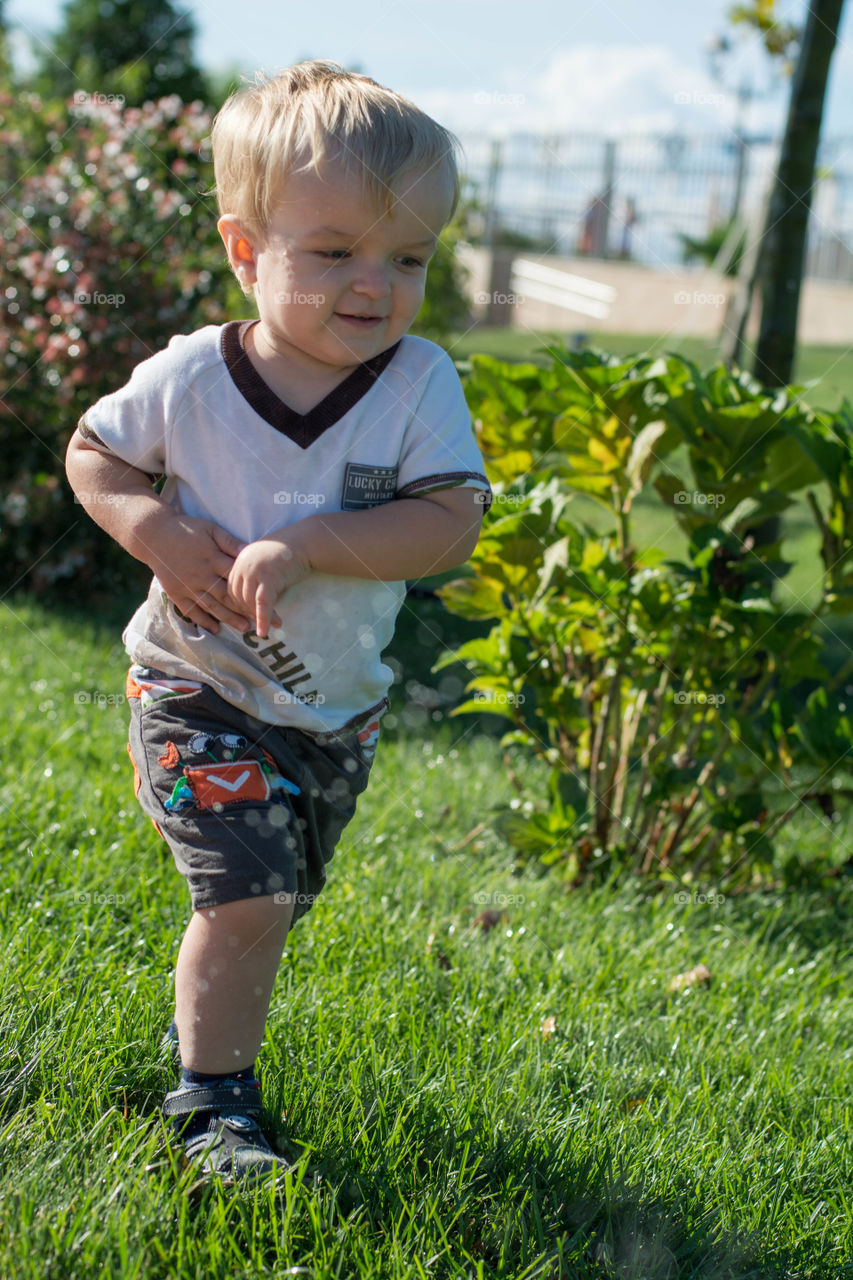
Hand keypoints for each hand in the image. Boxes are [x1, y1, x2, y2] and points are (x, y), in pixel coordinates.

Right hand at [144, 514, 280, 634]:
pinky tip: (215, 629)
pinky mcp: (176, 592)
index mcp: (212, 558)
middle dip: (245, 609)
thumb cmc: (186, 529)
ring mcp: (188, 586)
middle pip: (228, 596)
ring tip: (245, 629)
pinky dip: (202, 620)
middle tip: (262, 621)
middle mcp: (201, 575)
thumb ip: (229, 541)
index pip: (237, 578)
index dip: (253, 589)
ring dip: (228, 618)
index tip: (268, 599)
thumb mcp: (210, 529)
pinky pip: (191, 610)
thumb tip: (248, 551)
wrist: (154, 534)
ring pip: (212, 606)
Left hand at [227, 529, 312, 638]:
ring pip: (250, 603)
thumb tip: (251, 598)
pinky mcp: (269, 578)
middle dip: (249, 613)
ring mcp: (255, 571)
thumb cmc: (289, 551)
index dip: (240, 605)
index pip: (232, 589)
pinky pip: (263, 604)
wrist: (306, 542)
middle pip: (239, 598)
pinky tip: (263, 632)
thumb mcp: (264, 560)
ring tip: (272, 626)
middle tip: (260, 624)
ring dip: (260, 618)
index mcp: (240, 560)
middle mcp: (243, 565)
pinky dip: (263, 619)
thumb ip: (253, 574)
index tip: (250, 615)